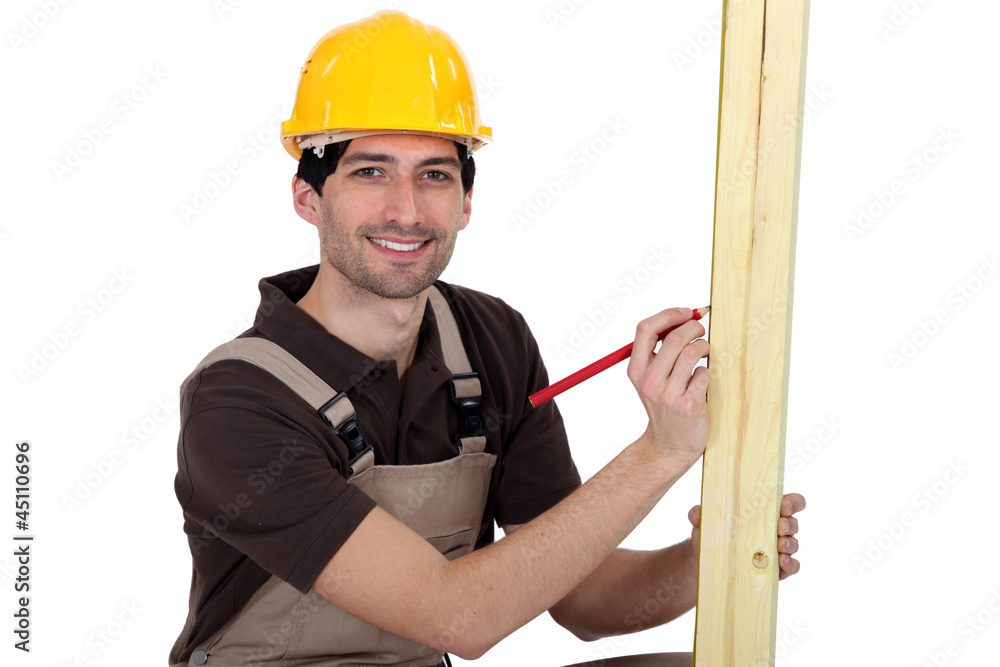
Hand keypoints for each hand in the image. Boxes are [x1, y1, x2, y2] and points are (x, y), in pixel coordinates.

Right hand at [625, 308, 709, 467]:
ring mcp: (668, 394)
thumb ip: (658, 350)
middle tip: (701, 330)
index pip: (645, 328)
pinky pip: (704, 374)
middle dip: (694, 327)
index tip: (685, 312)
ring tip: (705, 352)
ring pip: (693, 353)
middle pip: (674, 338)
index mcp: (636, 369)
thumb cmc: (664, 405)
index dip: (668, 314)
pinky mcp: (689, 405)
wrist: (669, 444)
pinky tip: (702, 380)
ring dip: (704, 347)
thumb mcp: (649, 378)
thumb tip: (683, 316)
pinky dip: (707, 371)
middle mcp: (649, 381)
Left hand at [687, 492, 804, 579]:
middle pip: (793, 522)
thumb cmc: (713, 534)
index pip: (789, 501)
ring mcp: (778, 549)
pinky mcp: (777, 569)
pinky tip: (781, 563)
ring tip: (779, 546)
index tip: (783, 505)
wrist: (710, 562)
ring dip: (790, 544)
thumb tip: (695, 514)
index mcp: (764, 511)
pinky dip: (790, 564)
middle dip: (789, 523)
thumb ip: (699, 514)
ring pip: (794, 544)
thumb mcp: (704, 522)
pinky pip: (792, 567)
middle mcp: (775, 528)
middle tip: (779, 526)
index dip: (792, 502)